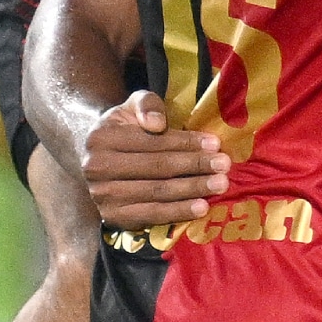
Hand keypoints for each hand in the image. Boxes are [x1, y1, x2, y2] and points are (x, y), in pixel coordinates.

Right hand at [76, 91, 227, 228]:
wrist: (98, 158)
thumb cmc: (126, 127)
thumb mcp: (133, 106)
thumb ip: (146, 104)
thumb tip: (157, 123)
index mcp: (102, 138)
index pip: (152, 142)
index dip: (185, 143)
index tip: (215, 144)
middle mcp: (97, 169)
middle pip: (157, 168)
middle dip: (195, 166)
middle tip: (224, 166)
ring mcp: (103, 196)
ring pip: (156, 193)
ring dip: (192, 190)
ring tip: (220, 185)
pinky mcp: (112, 217)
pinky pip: (151, 216)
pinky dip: (178, 212)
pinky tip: (201, 207)